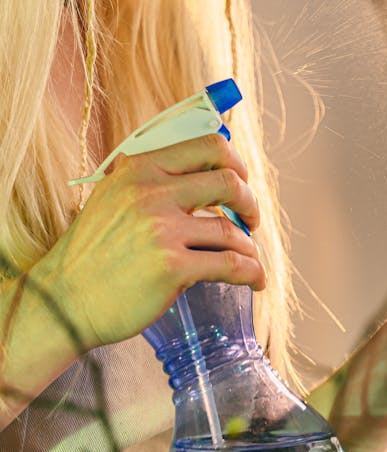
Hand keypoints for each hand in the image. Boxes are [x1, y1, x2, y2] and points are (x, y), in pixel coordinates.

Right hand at [32, 133, 264, 350]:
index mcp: (139, 168)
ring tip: (248, 258)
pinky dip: (252, 272)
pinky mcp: (172, 266)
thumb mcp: (114, 199)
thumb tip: (207, 173)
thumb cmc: (93, 255)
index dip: (235, 163)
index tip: (241, 181)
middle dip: (250, 203)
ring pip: (233, 231)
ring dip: (249, 246)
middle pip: (229, 182)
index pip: (207, 145)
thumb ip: (153, 182)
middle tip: (251, 220)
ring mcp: (161, 230)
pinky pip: (231, 264)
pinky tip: (254, 280)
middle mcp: (150, 192)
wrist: (63, 302)